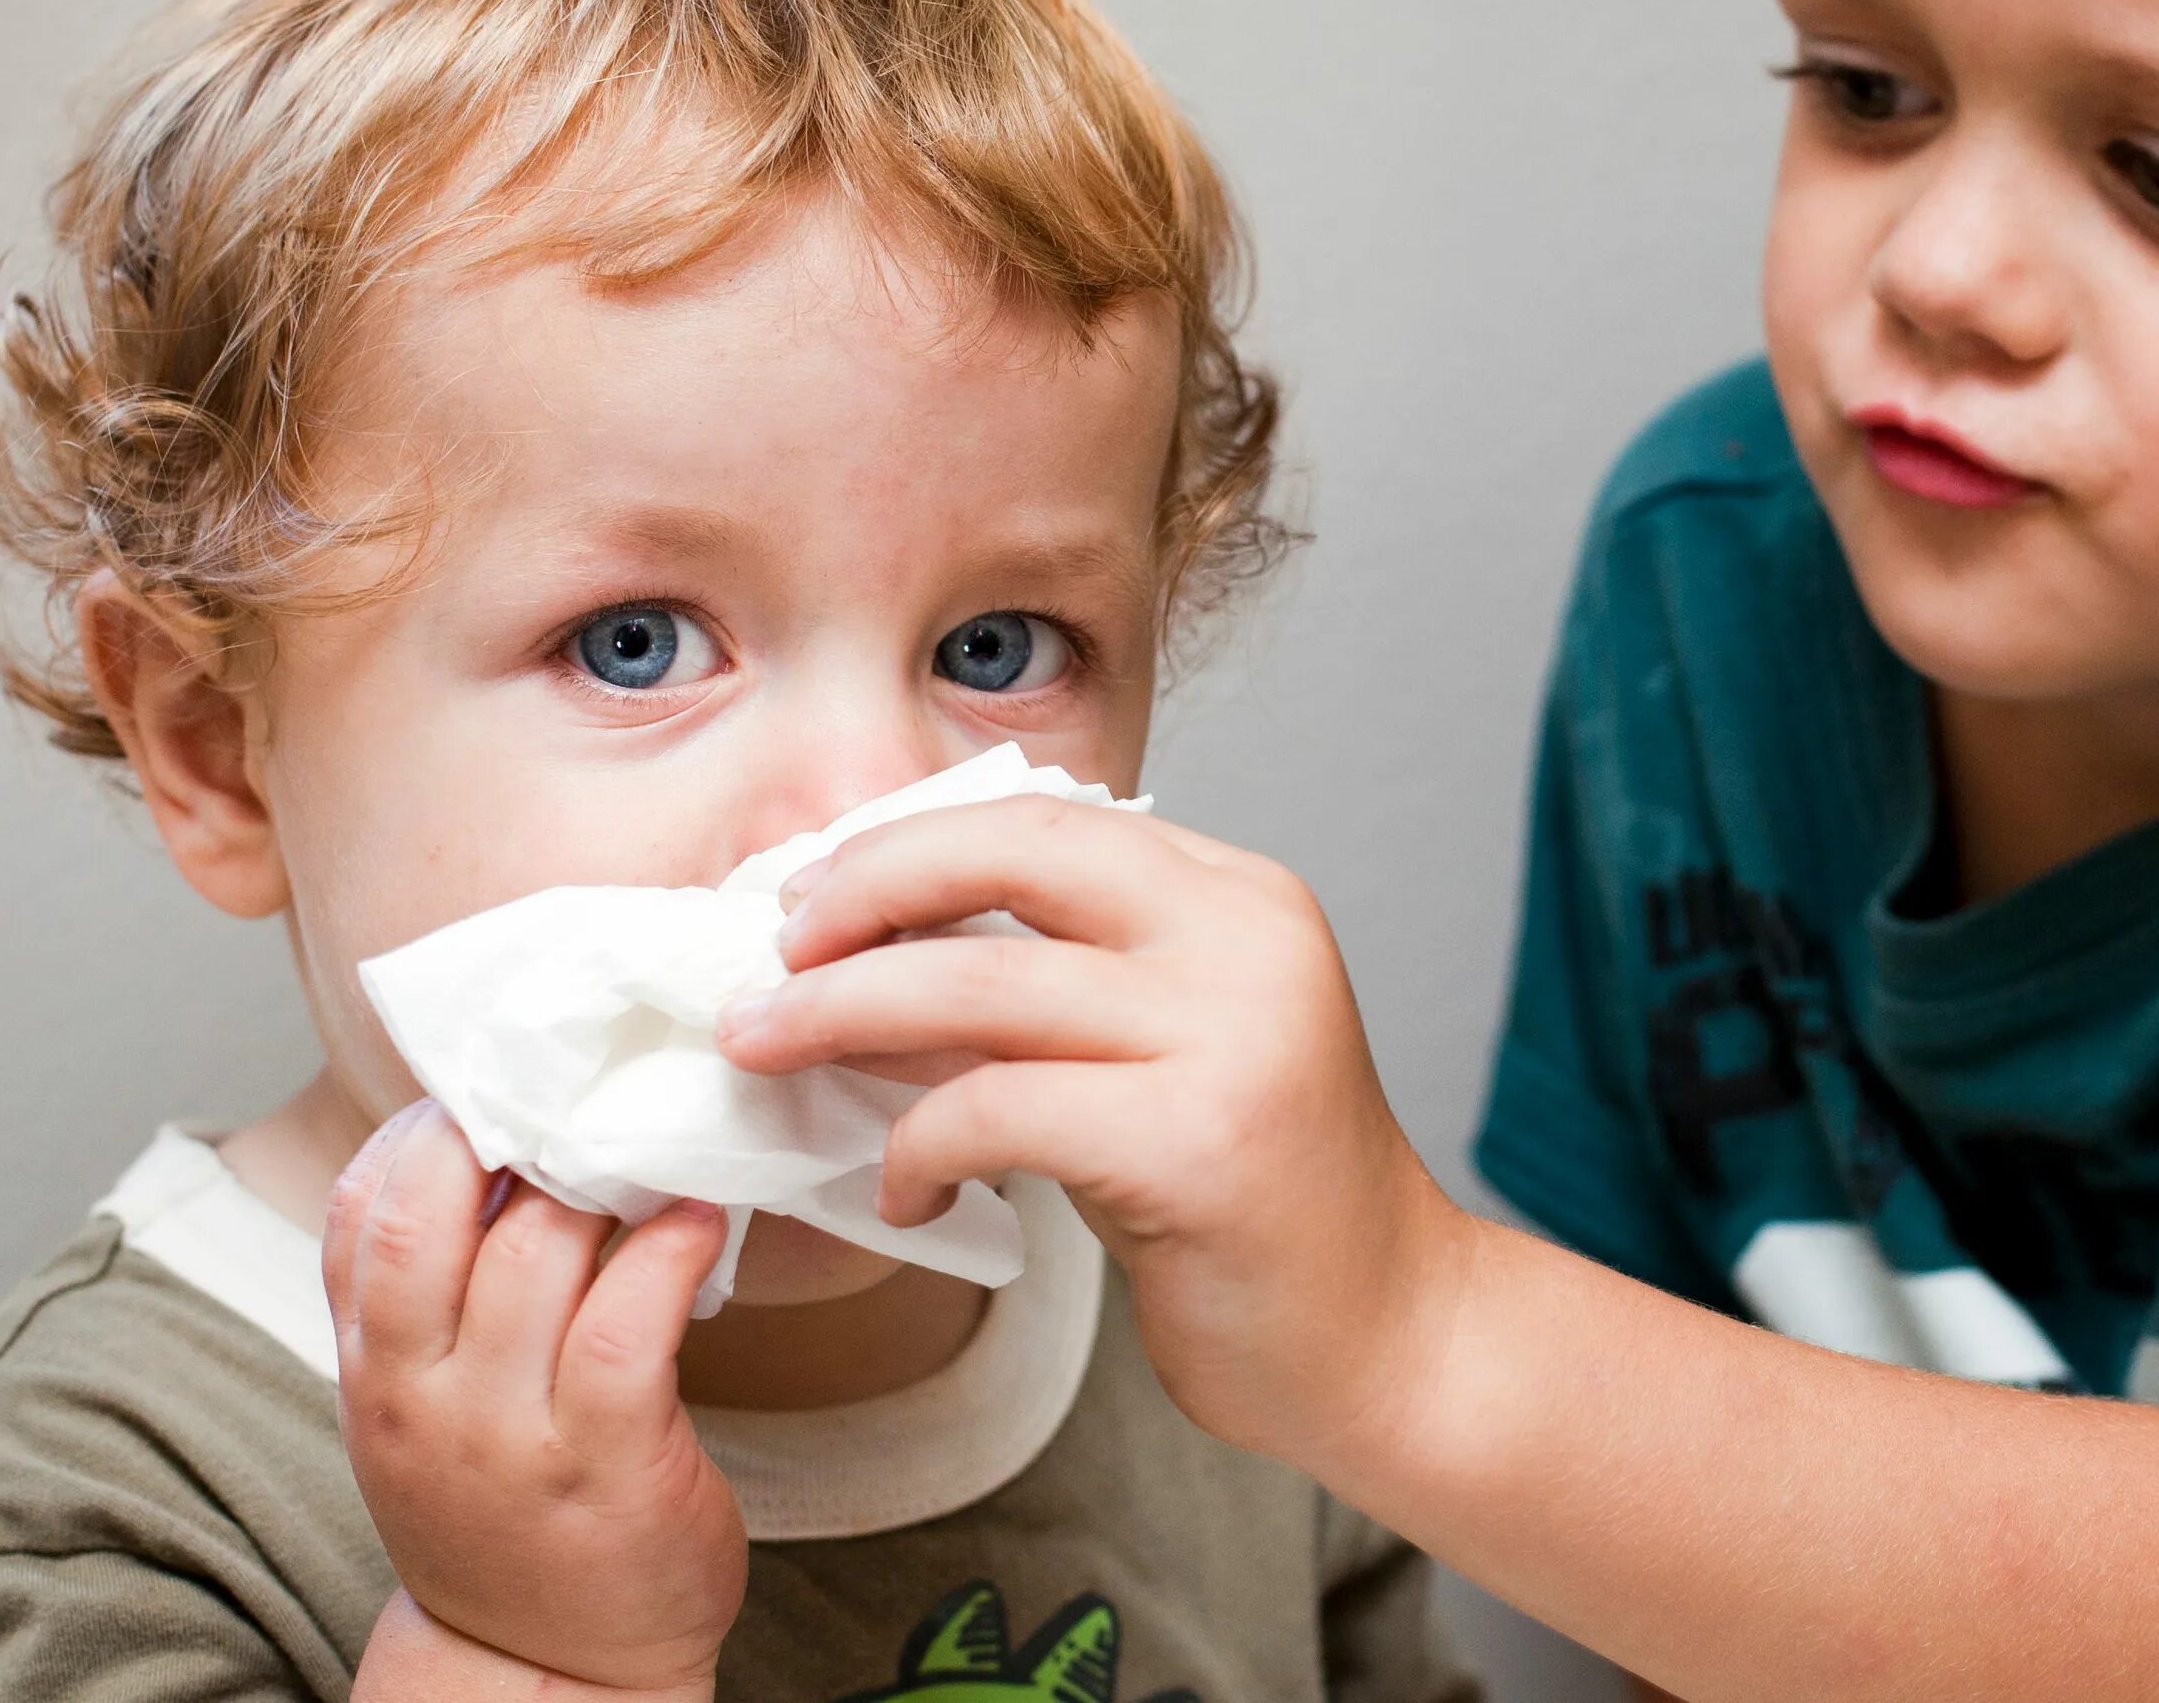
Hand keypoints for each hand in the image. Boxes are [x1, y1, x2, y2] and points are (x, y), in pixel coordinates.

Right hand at [324, 1102, 744, 1697]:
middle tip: (581, 1082)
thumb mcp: (424, 1406)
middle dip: (501, 1126)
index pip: (360, 1211)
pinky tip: (702, 1216)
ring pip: (535, 1250)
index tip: (496, 1078)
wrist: (546, 1676)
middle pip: (431, 1212)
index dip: (423, 1126)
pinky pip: (629, 1321)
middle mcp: (422, 1394)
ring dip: (605, 1176)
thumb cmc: (502, 1517)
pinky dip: (670, 1251)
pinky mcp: (606, 1462)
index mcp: (374, 1367)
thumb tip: (498, 1144)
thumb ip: (434, 1295)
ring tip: (658, 1138)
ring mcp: (509, 1432)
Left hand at [715, 798, 1471, 1466]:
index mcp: (1240, 897)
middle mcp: (1246, 940)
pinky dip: (918, 1145)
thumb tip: (861, 958)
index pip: (1046, 817)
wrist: (1391, 1341)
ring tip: (768, 1049)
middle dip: (860, 891)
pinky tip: (906, 1193)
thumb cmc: (1254, 1208)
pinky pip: (997, 1110)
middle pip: (1008, 855)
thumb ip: (1042, 995)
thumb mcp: (1151, 1060)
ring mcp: (1234, 1035)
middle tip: (767, 955)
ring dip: (841, 1015)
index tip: (812, 891)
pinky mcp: (1199, 1142)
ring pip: (978, 984)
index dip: (910, 842)